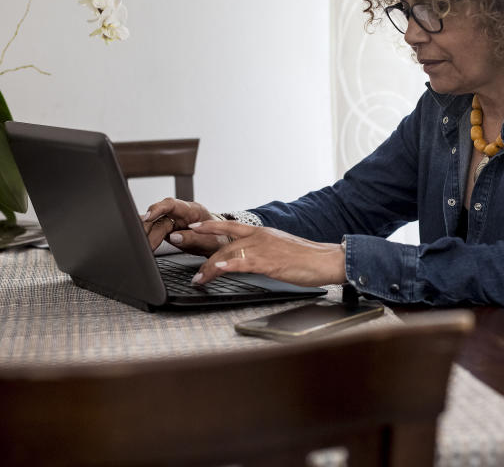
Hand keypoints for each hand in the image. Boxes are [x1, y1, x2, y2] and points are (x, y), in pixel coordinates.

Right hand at [141, 197, 220, 253]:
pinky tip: (145, 244)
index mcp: (193, 210)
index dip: (158, 208)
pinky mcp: (169, 231)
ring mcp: (173, 222)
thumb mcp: (210, 241)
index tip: (148, 217)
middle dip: (149, 228)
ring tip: (146, 248)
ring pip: (155, 225)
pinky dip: (149, 238)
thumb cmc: (219, 238)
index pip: (172, 204)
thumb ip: (193, 238)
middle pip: (160, 216)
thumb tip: (174, 237)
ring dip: (148, 236)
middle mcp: (180, 214)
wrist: (220, 243)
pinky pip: (155, 232)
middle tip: (146, 243)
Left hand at [187, 221, 345, 287]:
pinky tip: (213, 274)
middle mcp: (259, 237)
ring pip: (227, 254)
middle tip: (178, 240)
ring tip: (196, 278)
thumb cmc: (307, 258)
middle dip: (197, 242)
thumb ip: (264, 252)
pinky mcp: (267, 262)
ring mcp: (262, 249)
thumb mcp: (281, 250)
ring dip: (207, 267)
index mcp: (262, 232)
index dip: (210, 225)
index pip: (230, 225)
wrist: (326, 260)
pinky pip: (239, 264)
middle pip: (222, 239)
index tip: (193, 226)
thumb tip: (252, 260)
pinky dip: (223, 268)